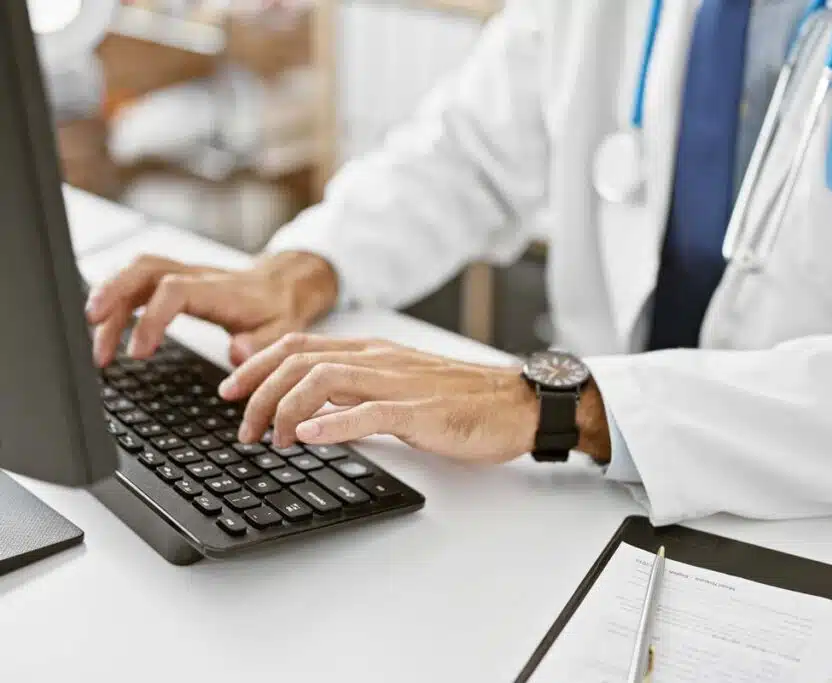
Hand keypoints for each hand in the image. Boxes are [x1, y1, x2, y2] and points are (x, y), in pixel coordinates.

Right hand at [86, 252, 337, 367]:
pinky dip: (116, 296)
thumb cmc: (278, 311)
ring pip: (135, 272)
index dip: (151, 319)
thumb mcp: (282, 331)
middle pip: (144, 270)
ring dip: (109, 298)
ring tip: (93, 337)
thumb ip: (262, 345)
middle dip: (112, 295)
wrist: (282, 286)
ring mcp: (183, 274)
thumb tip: (237, 353)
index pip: (173, 291)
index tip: (138, 354)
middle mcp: (196, 276)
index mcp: (219, 290)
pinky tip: (105, 324)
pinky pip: (138, 279)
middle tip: (92, 330)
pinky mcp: (174, 279)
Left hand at [220, 334, 611, 463]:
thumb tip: (310, 411)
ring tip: (269, 441)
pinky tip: (308, 438)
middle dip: (257, 393)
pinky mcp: (419, 412)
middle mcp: (378, 360)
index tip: (230, 392)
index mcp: (372, 353)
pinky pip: (367, 413)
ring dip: (284, 410)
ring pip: (323, 382)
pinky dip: (331, 425)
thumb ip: (357, 392)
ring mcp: (398, 383)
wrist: (516, 403)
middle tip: (240, 428)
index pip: (298, 347)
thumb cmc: (461, 399)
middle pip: (298, 361)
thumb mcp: (399, 387)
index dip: (255, 366)